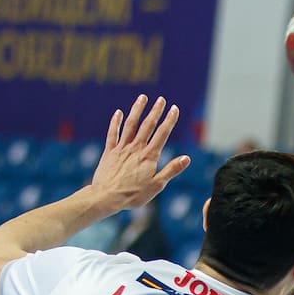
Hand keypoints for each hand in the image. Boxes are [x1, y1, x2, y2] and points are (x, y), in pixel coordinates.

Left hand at [91, 94, 189, 209]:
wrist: (107, 196)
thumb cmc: (133, 195)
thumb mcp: (157, 185)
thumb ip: (171, 170)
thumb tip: (186, 158)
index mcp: (149, 156)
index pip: (162, 134)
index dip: (169, 120)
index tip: (175, 108)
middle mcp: (136, 148)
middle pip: (147, 125)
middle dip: (155, 111)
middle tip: (161, 99)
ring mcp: (121, 148)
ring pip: (130, 125)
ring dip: (137, 110)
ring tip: (142, 98)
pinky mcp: (109, 152)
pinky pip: (113, 133)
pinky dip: (116, 122)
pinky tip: (119, 112)